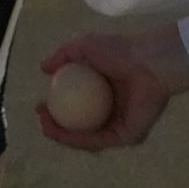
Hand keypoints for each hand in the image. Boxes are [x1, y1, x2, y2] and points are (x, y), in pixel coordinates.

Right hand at [36, 30, 188, 152]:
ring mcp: (119, 125)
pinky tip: (61, 132)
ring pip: (86, 137)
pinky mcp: (127, 136)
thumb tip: (44, 69)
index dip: (56, 108)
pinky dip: (77, 139)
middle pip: (79, 125)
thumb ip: (64, 56)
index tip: (40, 104)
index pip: (76, 106)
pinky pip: (98, 140)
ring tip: (45, 126)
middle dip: (56, 126)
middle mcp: (111, 111)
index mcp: (104, 93)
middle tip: (41, 118)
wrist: (148, 60)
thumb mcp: (85, 47)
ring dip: (62, 135)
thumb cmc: (121, 50)